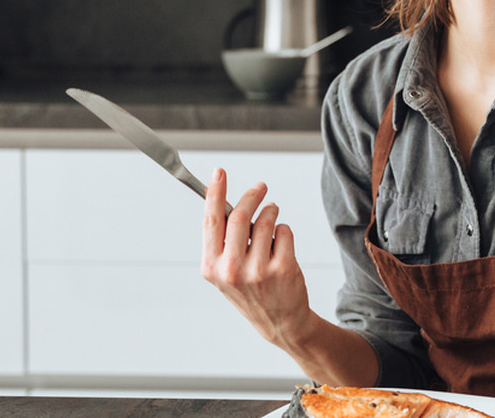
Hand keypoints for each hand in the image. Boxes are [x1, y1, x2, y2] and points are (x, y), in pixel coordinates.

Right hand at [200, 167, 312, 347]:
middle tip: (261, 188)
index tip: (219, 172)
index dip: (214, 192)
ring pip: (266, 221)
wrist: (280, 322)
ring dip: (271, 213)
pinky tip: (281, 245)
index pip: (210, 221)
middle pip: (240, 215)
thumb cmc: (251, 291)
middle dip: (253, 195)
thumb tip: (225, 201)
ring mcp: (258, 270)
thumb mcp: (225, 271)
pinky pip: (284, 231)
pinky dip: (284, 231)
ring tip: (273, 219)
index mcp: (211, 267)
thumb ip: (223, 241)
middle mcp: (231, 270)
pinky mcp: (283, 269)